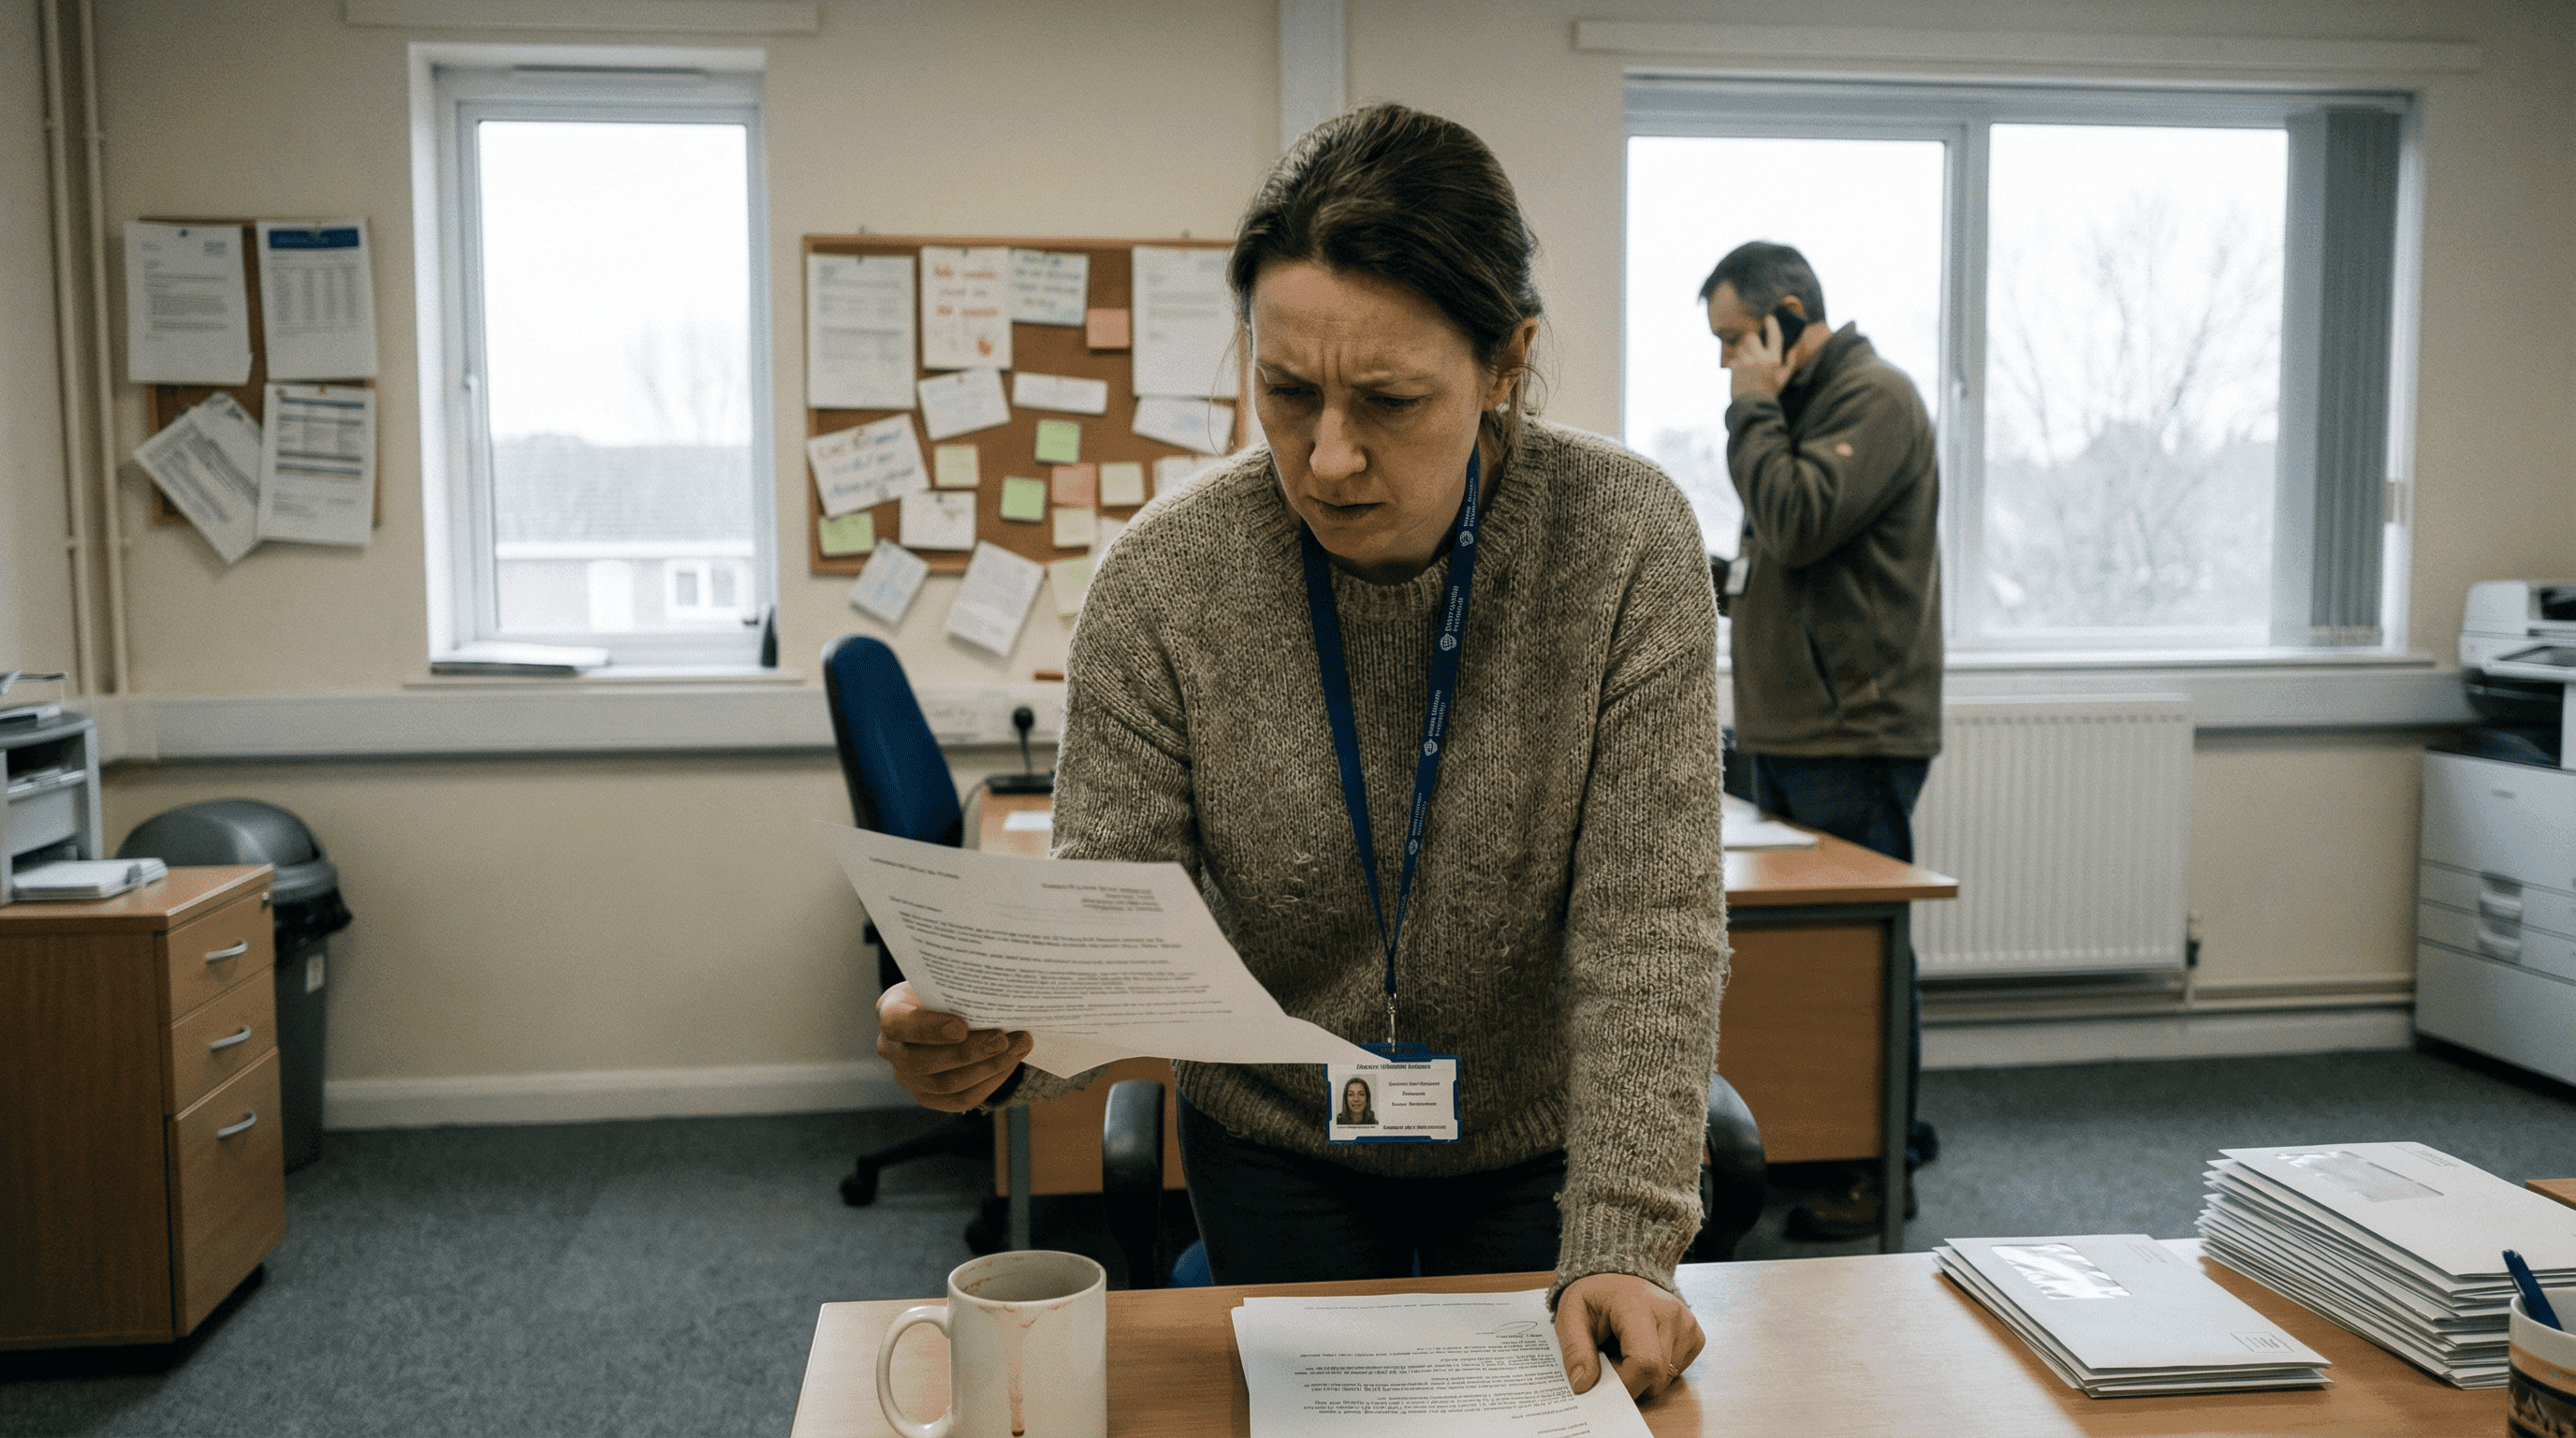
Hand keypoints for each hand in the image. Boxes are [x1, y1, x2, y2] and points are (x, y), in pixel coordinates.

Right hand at [875, 981, 1032, 1111]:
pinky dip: (990, 1082)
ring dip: (988, 1067)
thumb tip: (998, 987)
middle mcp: (891, 1049)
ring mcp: (908, 1077)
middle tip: (1004, 1039)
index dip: (928, 1029)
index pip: (898, 1024)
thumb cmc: (947, 989)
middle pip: (925, 1062)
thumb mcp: (946, 979)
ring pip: (947, 1084)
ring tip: (1019, 1047)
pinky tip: (1010, 1063)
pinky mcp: (928, 1096)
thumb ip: (961, 985)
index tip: (961, 1027)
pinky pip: (961, 1099)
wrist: (946, 1009)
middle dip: (970, 1052)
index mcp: (891, 1012)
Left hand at [1555, 1272, 1704, 1402]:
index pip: (1644, 1363)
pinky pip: (1677, 1372)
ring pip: (1667, 1380)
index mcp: (1638, 1304)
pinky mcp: (1696, 1335)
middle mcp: (1670, 1312)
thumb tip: (1583, 1386)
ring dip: (1643, 1377)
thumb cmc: (1595, 1296)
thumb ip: (1574, 1349)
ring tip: (1625, 1351)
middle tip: (1610, 1362)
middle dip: (1630, 1382)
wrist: (1619, 1277)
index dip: (1625, 1386)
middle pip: (1657, 1378)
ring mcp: (1687, 1324)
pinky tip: (1644, 1349)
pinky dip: (1658, 1371)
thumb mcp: (1570, 1314)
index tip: (1603, 1388)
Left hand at [1726, 313, 1794, 401]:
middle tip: (1753, 349)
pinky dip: (1735, 366)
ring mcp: (1746, 362)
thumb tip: (1793, 351)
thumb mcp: (1783, 379)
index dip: (1772, 325)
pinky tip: (1740, 375)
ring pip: (1740, 348)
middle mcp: (1760, 359)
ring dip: (1743, 354)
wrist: (1753, 406)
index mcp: (1774, 360)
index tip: (1769, 318)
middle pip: (1751, 337)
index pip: (1775, 336)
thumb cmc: (1770, 392)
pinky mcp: (1735, 367)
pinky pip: (1733, 360)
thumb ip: (1790, 364)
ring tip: (1747, 366)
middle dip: (1751, 341)